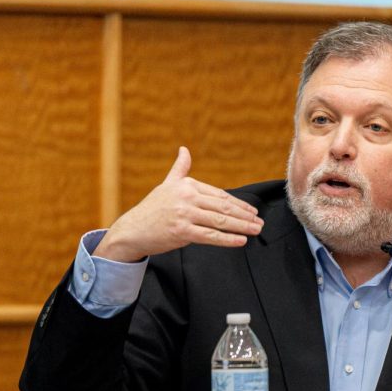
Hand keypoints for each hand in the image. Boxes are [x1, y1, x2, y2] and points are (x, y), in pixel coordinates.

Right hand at [94, 147, 262, 261]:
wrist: (132, 230)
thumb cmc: (152, 209)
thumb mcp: (167, 185)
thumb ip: (180, 169)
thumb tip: (184, 150)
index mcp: (187, 185)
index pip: (219, 195)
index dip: (238, 204)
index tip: (252, 210)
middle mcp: (187, 198)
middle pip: (223, 207)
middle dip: (244, 215)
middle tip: (260, 221)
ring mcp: (184, 215)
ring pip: (220, 221)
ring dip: (242, 226)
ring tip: (256, 230)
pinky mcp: (182, 232)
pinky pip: (210, 236)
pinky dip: (228, 239)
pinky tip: (241, 240)